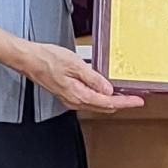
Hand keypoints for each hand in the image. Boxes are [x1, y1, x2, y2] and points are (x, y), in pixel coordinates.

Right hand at [23, 40, 144, 111]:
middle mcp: (75, 101)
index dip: (126, 102)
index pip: (108, 102)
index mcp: (79, 95)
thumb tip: (108, 90)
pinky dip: (99, 97)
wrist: (30, 60)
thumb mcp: (76, 65)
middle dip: (121, 103)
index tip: (138, 101)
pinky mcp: (67, 94)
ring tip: (123, 94)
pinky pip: (88, 100)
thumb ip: (94, 78)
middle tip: (134, 98)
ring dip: (110, 101)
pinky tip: (103, 90)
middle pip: (104, 107)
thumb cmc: (48, 59)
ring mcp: (70, 99)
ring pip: (96, 105)